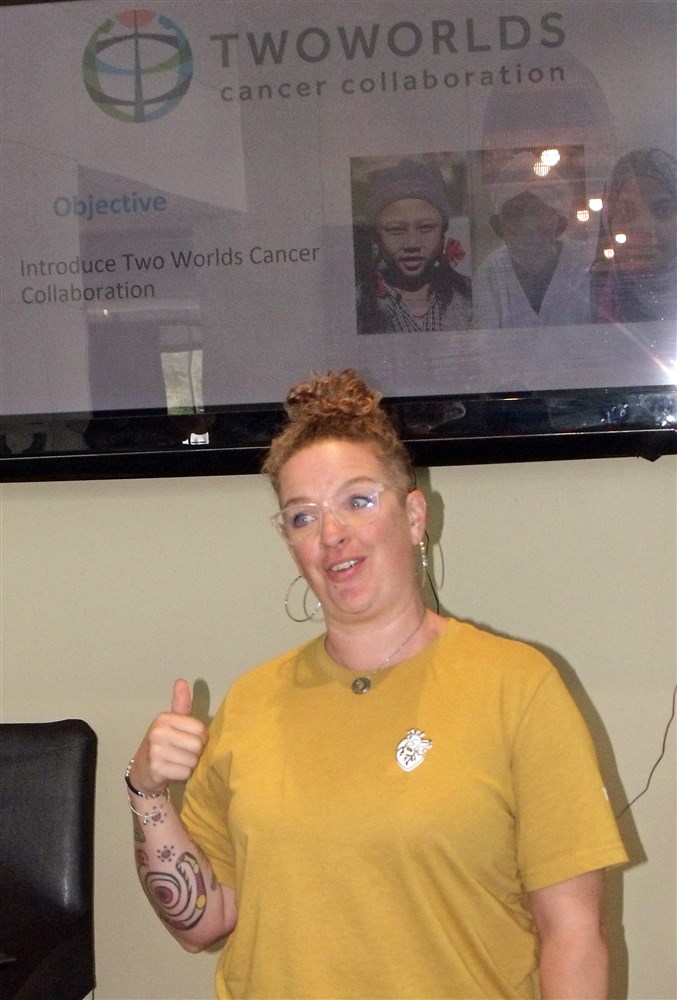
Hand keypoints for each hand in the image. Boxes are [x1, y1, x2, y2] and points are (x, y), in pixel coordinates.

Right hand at [129, 679, 207, 794]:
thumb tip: (181, 681)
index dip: (200, 738)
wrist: (142, 772)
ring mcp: (155, 750)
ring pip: (193, 760)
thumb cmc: (162, 744)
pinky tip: (172, 771)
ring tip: (176, 762)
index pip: (201, 729)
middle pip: (198, 745)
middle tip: (182, 753)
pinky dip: (182, 775)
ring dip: (189, 765)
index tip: (188, 740)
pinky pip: (185, 773)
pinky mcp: (156, 768)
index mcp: (164, 718)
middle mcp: (158, 731)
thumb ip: (180, 704)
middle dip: (195, 753)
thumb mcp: (171, 723)